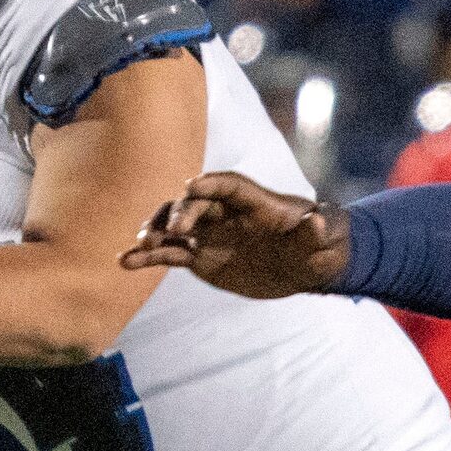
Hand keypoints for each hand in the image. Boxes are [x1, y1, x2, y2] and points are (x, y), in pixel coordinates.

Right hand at [121, 172, 350, 298]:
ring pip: (174, 226)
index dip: (211, 183)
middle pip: (195, 204)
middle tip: (175, 229)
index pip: (229, 186)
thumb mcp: (324, 240)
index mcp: (254, 201)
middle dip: (181, 212)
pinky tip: (126, 262)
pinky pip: (169, 253)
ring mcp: (207, 233)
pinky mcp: (198, 255)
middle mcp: (224, 213)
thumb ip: (319, 231)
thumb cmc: (317, 245)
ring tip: (141, 243)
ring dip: (156, 231)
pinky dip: (148, 256)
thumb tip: (320, 222)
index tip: (191, 185)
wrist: (304, 267)